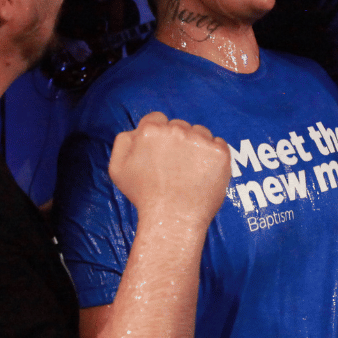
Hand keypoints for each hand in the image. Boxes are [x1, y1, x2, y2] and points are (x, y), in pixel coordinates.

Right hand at [109, 111, 229, 228]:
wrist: (172, 219)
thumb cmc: (144, 197)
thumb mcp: (118, 167)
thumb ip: (124, 141)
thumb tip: (137, 130)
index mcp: (151, 130)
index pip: (157, 119)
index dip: (159, 136)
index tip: (163, 152)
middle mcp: (176, 130)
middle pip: (179, 125)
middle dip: (178, 141)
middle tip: (176, 166)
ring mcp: (200, 140)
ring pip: (200, 133)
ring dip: (197, 146)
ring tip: (191, 171)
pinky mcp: (219, 153)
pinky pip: (218, 144)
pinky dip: (213, 156)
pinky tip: (205, 172)